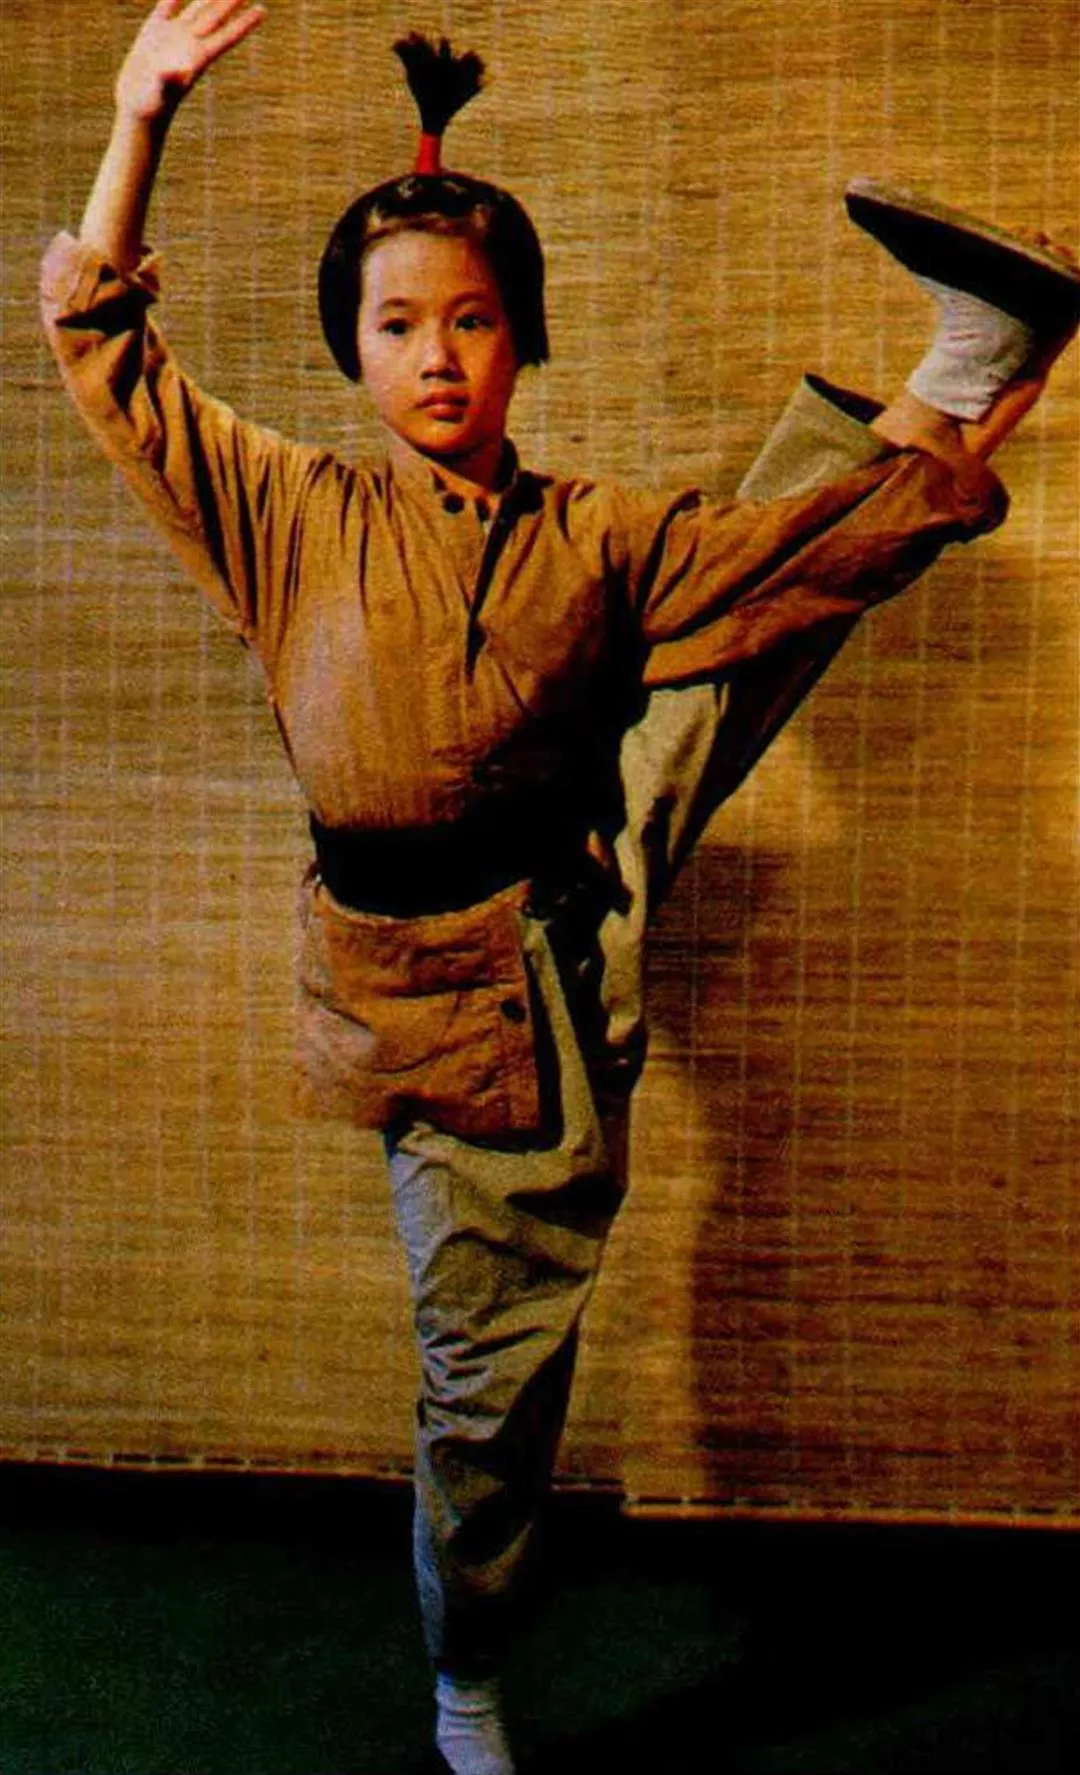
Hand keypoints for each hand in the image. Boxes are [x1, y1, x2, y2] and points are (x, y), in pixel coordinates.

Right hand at [115, 0, 266, 124]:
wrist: (137, 109)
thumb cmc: (151, 107)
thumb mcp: (159, 95)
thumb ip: (167, 82)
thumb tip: (171, 70)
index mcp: (197, 58)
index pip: (227, 37)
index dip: (244, 23)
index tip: (263, 10)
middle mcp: (189, 45)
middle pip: (216, 18)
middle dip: (231, 1)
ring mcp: (172, 37)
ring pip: (196, 9)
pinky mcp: (154, 33)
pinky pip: (167, 8)